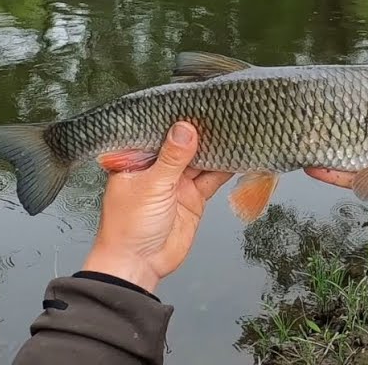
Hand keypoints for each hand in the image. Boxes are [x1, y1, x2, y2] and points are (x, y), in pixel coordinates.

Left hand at [82, 122, 232, 292]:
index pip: (160, 131)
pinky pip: (211, 179)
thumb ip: (172, 157)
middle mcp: (158, 168)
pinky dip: (225, 169)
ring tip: (236, 128)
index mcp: (138, 159)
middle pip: (184, 144)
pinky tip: (239, 155)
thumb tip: (185, 128)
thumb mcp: (152, 186)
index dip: (177, 118)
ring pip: (201, 160)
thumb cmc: (128, 227)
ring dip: (217, 148)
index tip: (196, 102)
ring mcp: (177, 183)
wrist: (139, 265)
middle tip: (223, 111)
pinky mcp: (193, 199)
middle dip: (202, 131)